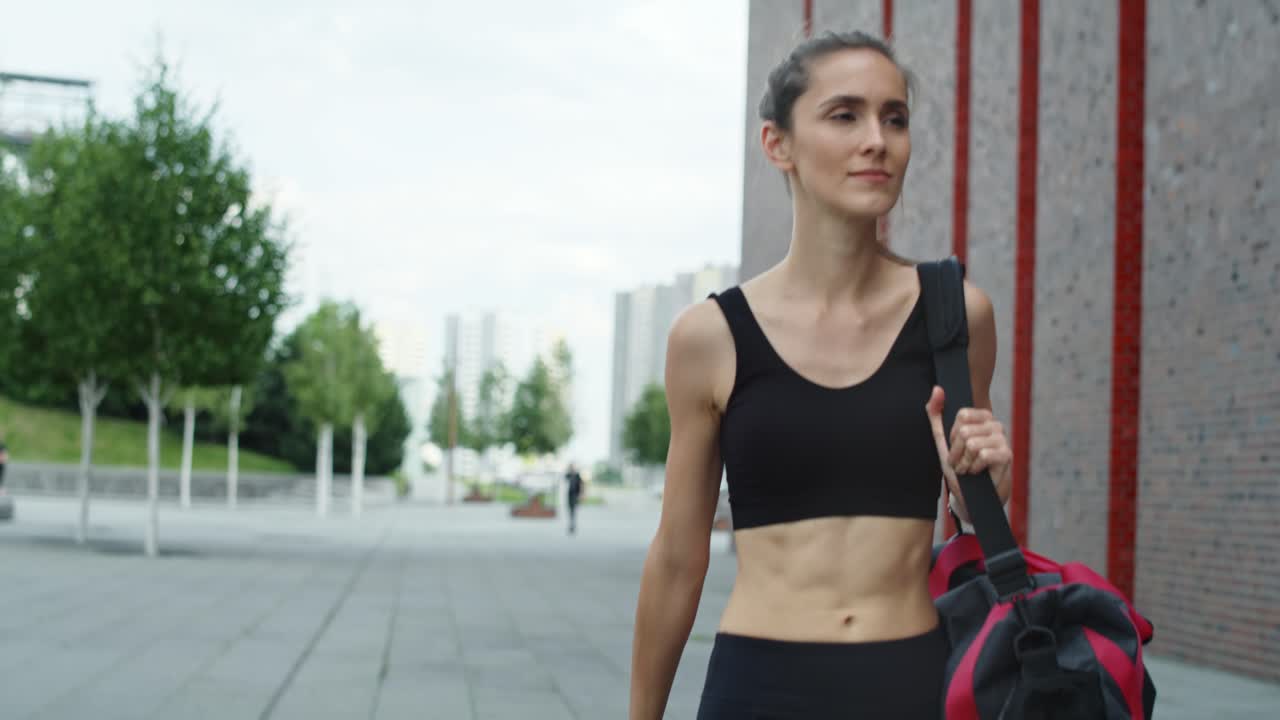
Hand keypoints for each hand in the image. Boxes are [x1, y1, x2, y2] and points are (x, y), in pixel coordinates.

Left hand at [925, 386, 1011, 520]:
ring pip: (972, 444)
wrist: (969, 493)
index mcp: (981, 417)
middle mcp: (995, 424)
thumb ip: (936, 412)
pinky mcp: (1007, 455)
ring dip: (964, 461)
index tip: (954, 445)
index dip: (952, 435)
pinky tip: (976, 472)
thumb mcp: (942, 438)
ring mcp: (1002, 439)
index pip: (962, 415)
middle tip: (960, 461)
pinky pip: (982, 455)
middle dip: (956, 451)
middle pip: (964, 430)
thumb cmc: (958, 464)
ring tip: (967, 468)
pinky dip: (973, 467)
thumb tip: (937, 389)